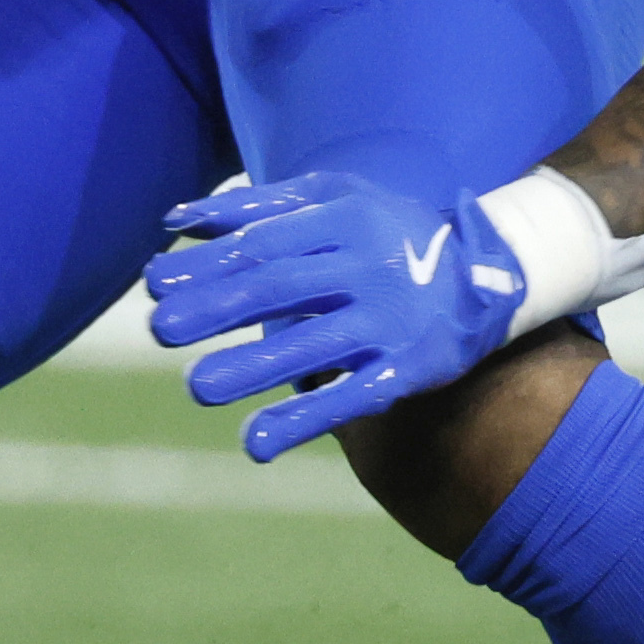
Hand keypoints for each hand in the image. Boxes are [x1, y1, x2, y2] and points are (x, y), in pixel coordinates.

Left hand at [143, 167, 588, 461]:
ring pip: (312, 345)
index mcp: (344, 219)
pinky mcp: (407, 368)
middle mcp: (367, 266)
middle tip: (160, 329)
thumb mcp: (336, 200)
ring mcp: (389, 320)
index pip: (266, 241)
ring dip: (252, 369)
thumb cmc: (389, 232)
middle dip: (217, 308)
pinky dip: (304, 421)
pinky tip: (256, 443)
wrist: (489, 271)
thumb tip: (173, 221)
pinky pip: (353, 396)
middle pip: (281, 288)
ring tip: (196, 387)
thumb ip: (258, 207)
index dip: (208, 262)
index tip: (155, 280)